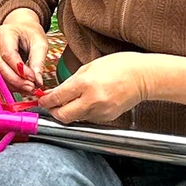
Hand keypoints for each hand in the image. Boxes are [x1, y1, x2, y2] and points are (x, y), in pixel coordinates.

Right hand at [0, 8, 49, 95]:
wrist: (20, 28)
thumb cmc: (29, 33)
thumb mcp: (40, 43)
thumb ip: (38, 62)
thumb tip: (37, 81)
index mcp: (4, 33)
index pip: (8, 54)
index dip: (20, 69)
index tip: (34, 79)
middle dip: (16, 80)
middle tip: (31, 87)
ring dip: (13, 84)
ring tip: (29, 88)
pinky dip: (9, 84)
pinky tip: (21, 86)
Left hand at [38, 52, 158, 123]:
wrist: (143, 77)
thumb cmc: (118, 66)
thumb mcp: (88, 67)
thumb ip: (70, 82)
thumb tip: (55, 93)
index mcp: (85, 84)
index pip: (58, 98)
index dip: (46, 101)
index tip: (42, 100)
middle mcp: (92, 101)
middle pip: (63, 116)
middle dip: (53, 112)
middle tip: (51, 105)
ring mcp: (101, 112)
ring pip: (74, 119)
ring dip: (68, 112)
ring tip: (71, 101)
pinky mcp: (107, 118)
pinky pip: (87, 119)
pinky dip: (82, 113)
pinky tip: (87, 102)